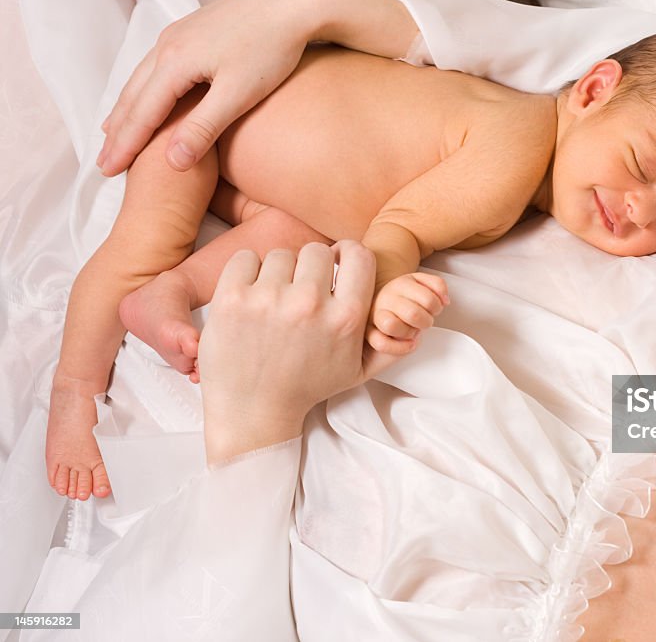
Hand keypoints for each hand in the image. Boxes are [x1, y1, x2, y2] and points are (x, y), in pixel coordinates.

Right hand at [97, 0, 318, 175]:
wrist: (294, 2)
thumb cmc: (272, 47)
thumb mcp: (239, 94)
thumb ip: (204, 128)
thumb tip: (172, 162)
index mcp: (175, 62)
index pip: (142, 114)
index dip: (125, 146)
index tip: (109, 171)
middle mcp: (168, 45)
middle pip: (134, 96)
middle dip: (118, 132)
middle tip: (104, 162)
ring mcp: (179, 35)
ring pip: (142, 79)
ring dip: (127, 110)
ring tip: (113, 132)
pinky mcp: (193, 32)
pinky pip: (156, 67)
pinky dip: (144, 89)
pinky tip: (148, 97)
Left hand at [198, 241, 399, 461]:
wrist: (254, 410)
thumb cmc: (308, 387)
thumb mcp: (358, 371)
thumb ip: (390, 346)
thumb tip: (418, 328)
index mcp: (346, 318)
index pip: (358, 254)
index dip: (347, 254)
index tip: (337, 263)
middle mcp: (310, 304)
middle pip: (317, 251)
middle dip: (311, 267)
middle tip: (302, 288)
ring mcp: (268, 299)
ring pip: (281, 254)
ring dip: (279, 272)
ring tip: (275, 298)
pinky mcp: (232, 299)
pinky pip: (246, 259)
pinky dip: (248, 271)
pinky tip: (252, 294)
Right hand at [367, 272, 448, 354]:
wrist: (382, 300)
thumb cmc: (406, 296)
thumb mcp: (423, 284)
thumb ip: (438, 285)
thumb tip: (445, 300)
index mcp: (401, 284)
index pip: (428, 299)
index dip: (437, 307)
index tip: (434, 309)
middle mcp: (386, 298)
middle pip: (413, 314)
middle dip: (426, 321)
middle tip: (425, 321)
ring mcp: (375, 315)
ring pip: (391, 325)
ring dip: (409, 332)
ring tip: (413, 331)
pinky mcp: (369, 332)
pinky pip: (381, 343)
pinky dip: (399, 347)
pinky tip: (409, 343)